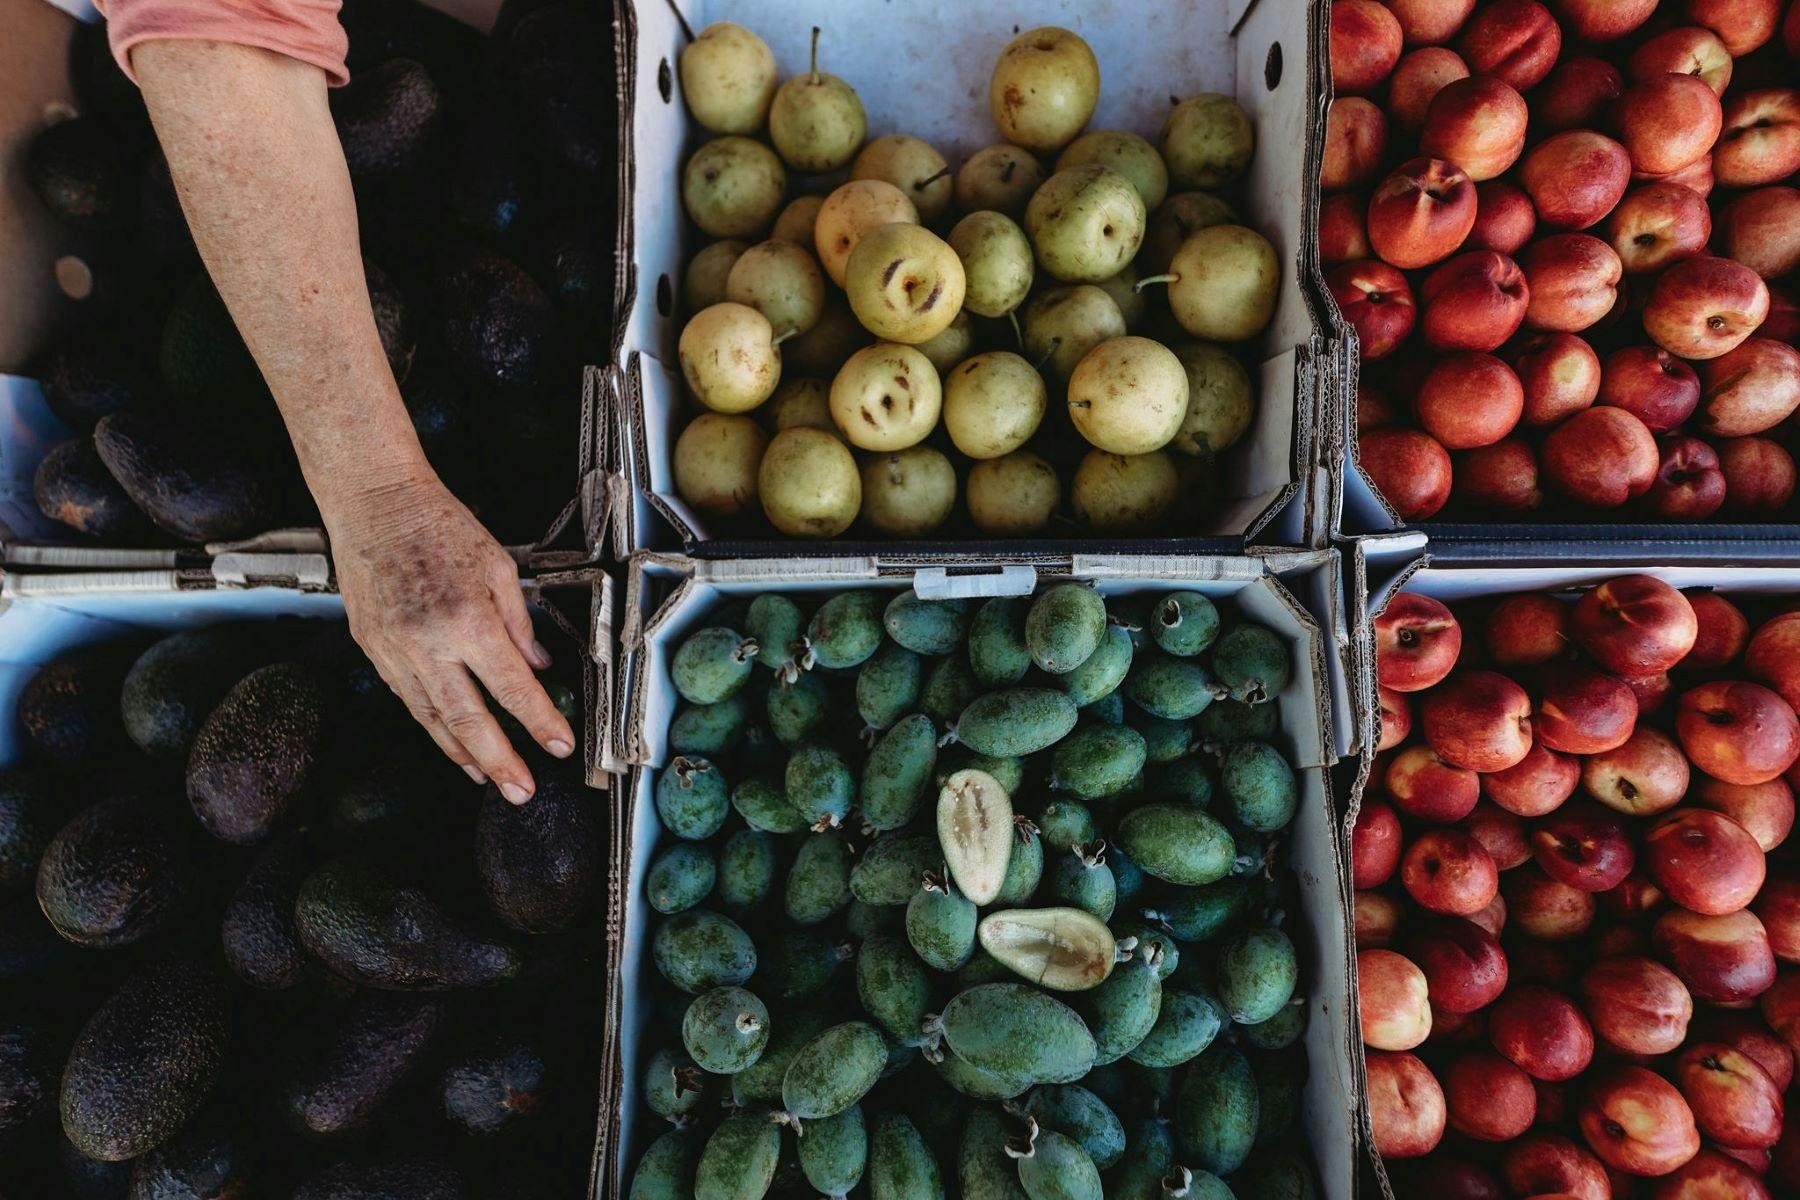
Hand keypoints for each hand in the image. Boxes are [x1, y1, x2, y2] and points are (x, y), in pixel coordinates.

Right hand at [327, 471, 574, 801]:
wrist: (374, 504)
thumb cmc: (440, 526)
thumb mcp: (499, 568)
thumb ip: (521, 624)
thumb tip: (537, 670)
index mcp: (468, 620)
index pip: (512, 687)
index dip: (539, 723)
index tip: (560, 747)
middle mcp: (428, 643)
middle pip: (467, 720)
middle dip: (500, 761)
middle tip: (521, 791)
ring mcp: (395, 650)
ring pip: (432, 718)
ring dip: (462, 754)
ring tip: (488, 776)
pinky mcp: (373, 648)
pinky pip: (408, 698)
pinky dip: (433, 725)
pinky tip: (451, 740)